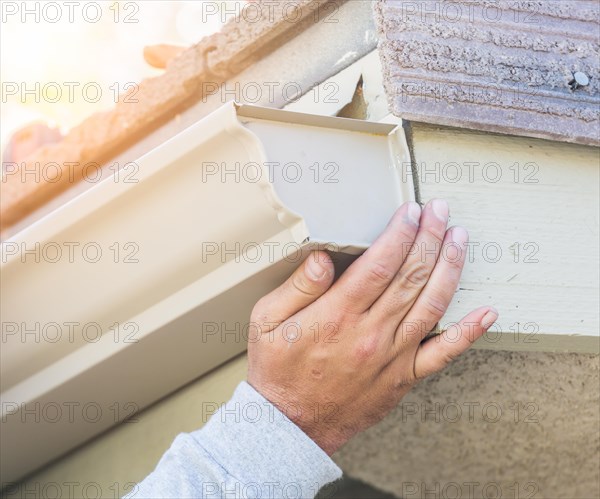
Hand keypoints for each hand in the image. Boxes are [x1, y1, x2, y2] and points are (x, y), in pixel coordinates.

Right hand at [247, 200, 497, 454]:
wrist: (290, 424)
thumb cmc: (277, 368)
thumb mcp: (267, 320)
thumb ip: (298, 287)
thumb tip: (323, 258)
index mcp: (337, 315)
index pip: (380, 263)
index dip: (400, 232)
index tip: (410, 211)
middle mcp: (370, 333)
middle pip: (411, 276)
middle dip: (429, 237)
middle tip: (440, 211)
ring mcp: (392, 356)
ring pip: (432, 305)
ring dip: (450, 268)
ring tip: (460, 238)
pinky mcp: (403, 377)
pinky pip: (442, 354)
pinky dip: (468, 332)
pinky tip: (487, 312)